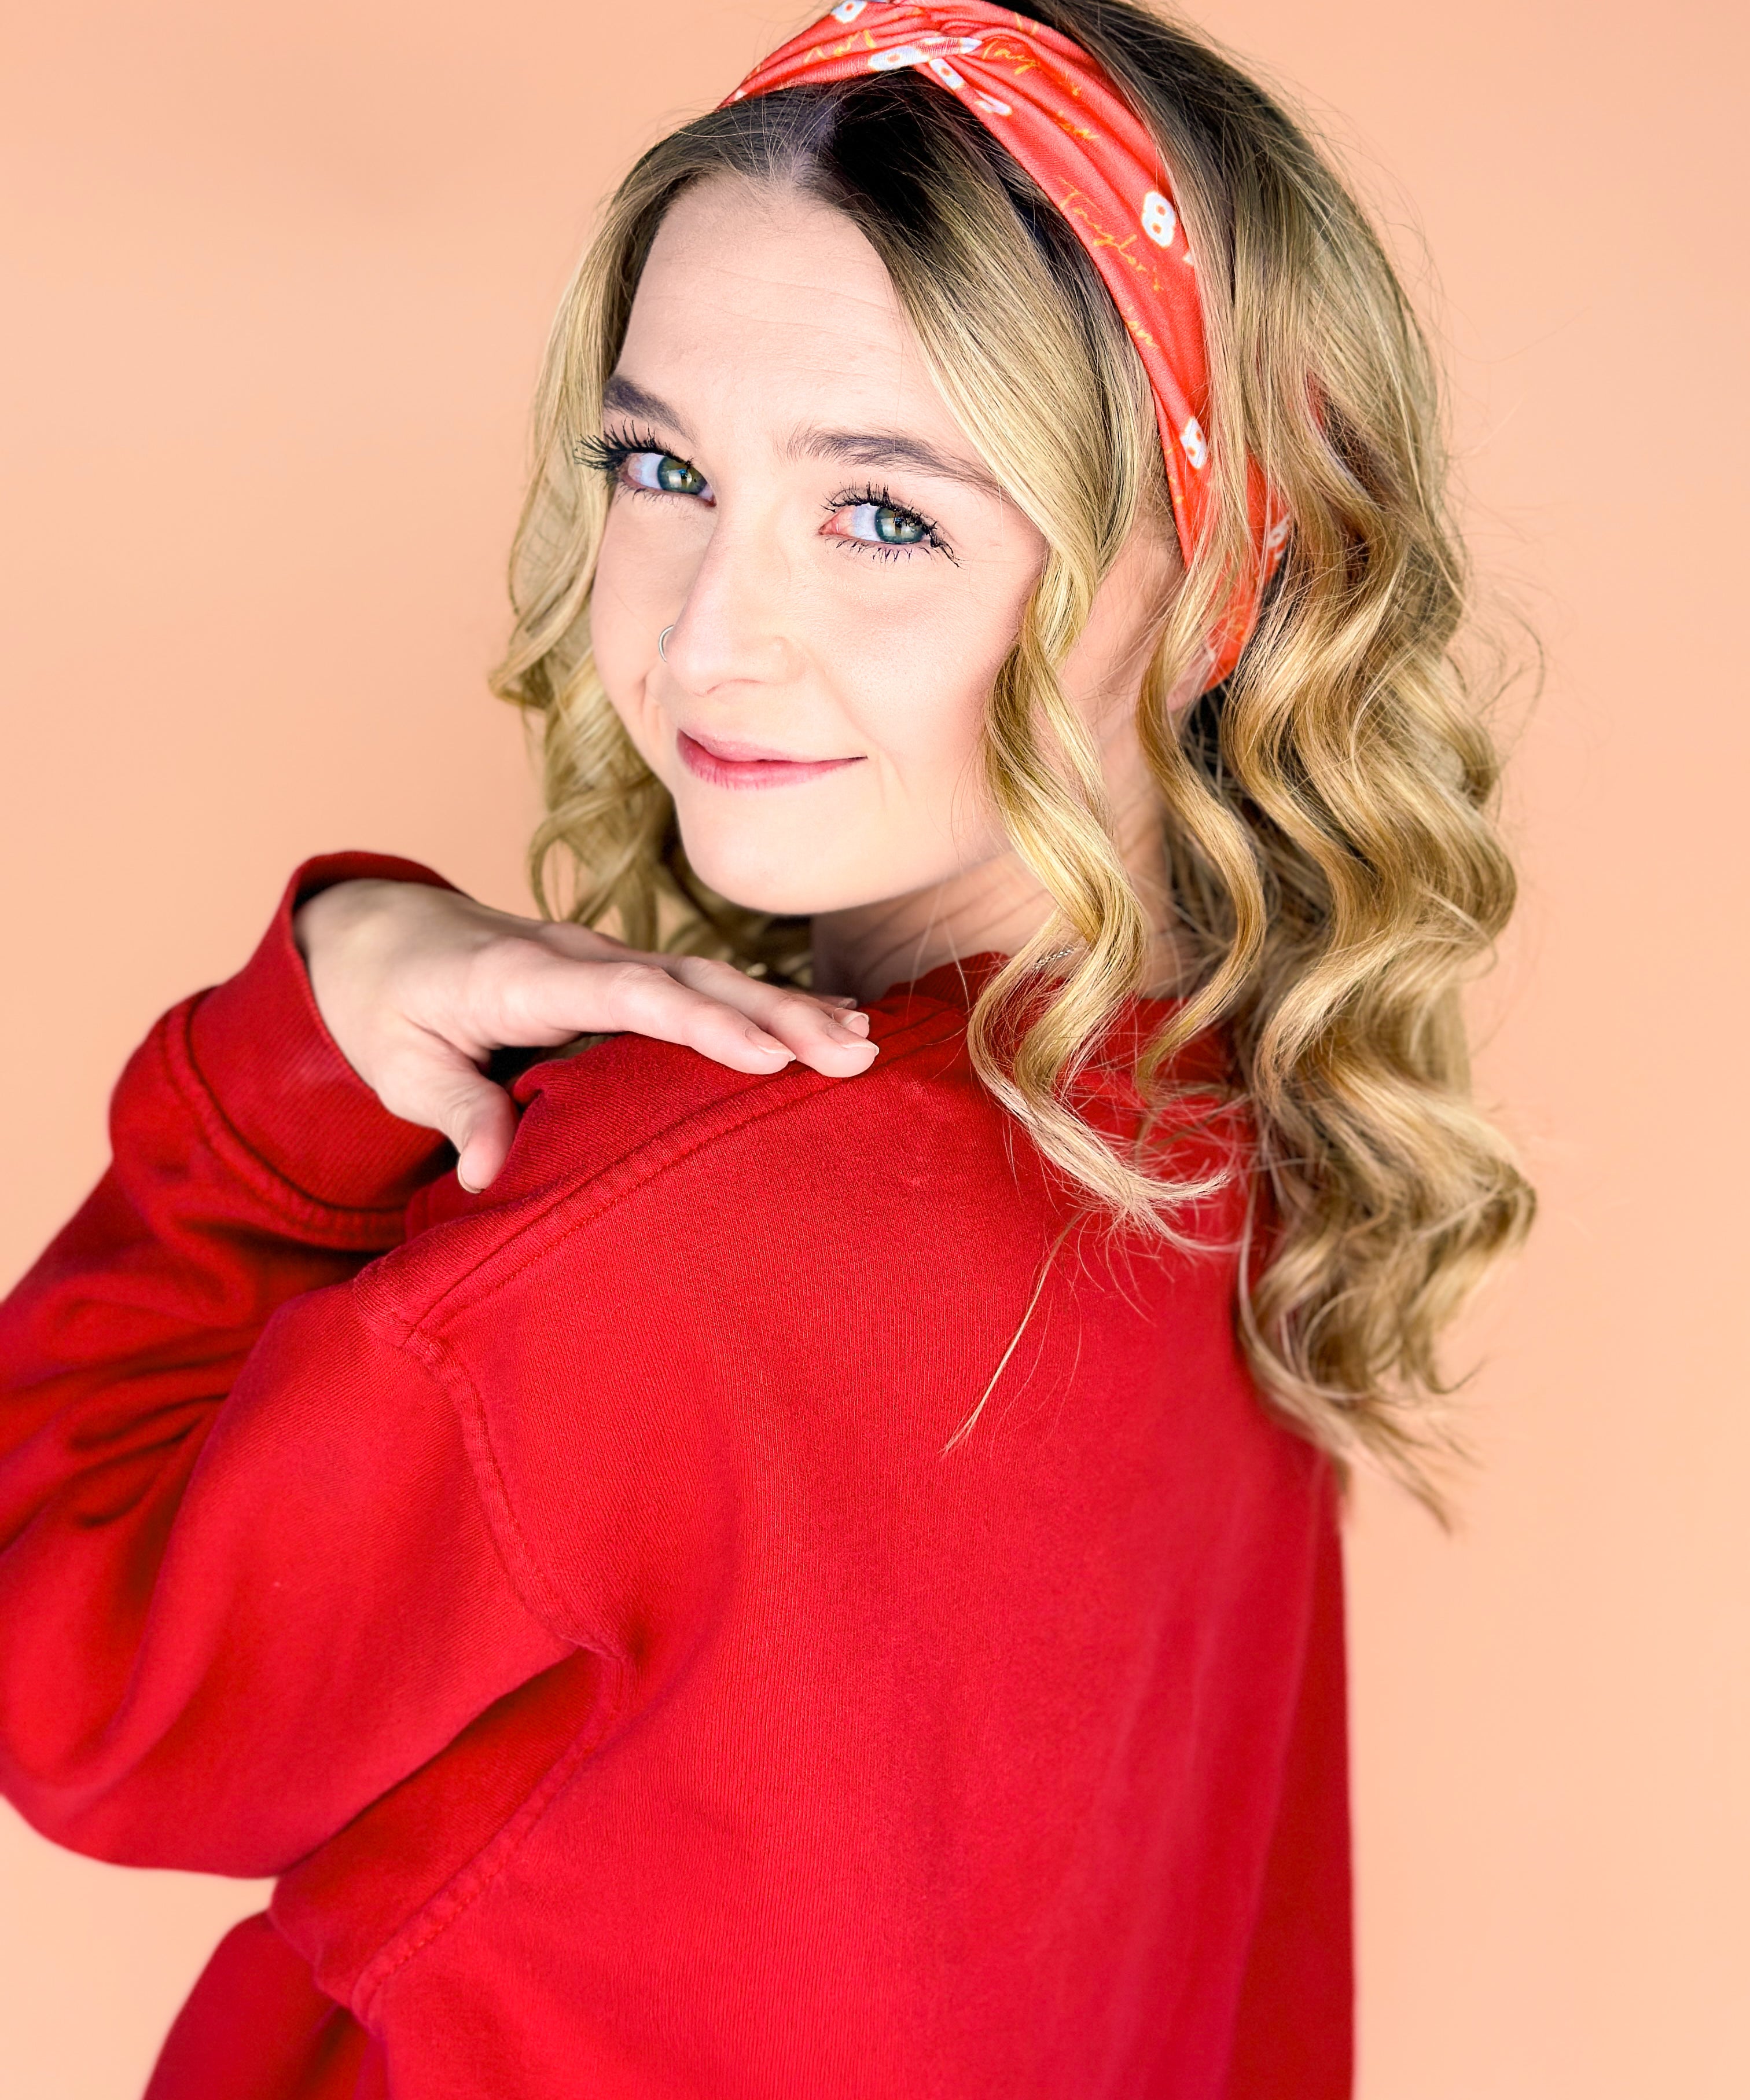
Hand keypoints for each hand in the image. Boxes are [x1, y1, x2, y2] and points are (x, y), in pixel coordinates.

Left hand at [293, 879, 875, 1190]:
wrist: (386, 935)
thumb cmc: (393, 1008)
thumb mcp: (404, 1068)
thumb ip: (457, 1113)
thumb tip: (489, 1180)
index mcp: (523, 976)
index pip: (626, 995)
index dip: (697, 1024)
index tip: (763, 1055)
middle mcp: (581, 957)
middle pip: (691, 980)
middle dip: (774, 1014)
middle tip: (851, 1052)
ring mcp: (610, 961)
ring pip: (711, 978)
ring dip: (787, 1008)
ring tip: (862, 1041)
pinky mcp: (627, 975)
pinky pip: (706, 987)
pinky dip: (769, 1003)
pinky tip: (831, 1020)